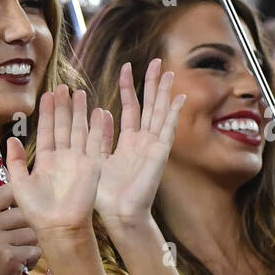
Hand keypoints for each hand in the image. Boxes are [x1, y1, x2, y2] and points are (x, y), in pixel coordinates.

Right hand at [0, 183, 40, 274]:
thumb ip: (4, 209)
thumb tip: (25, 182)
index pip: (11, 190)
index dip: (24, 202)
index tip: (20, 218)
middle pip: (27, 213)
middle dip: (30, 229)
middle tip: (16, 244)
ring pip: (34, 232)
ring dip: (32, 246)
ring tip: (16, 256)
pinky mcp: (9, 256)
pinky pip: (35, 250)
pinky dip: (31, 260)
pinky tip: (18, 267)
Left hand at [7, 84, 108, 241]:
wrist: (58, 227)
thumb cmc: (37, 211)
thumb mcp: (19, 184)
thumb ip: (15, 161)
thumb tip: (10, 138)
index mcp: (45, 160)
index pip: (46, 130)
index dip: (47, 113)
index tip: (47, 94)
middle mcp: (62, 157)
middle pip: (63, 126)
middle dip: (63, 107)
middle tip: (64, 87)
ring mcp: (78, 160)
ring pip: (78, 130)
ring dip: (79, 112)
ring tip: (80, 93)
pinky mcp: (92, 166)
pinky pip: (95, 142)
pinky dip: (98, 127)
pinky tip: (100, 111)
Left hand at [94, 59, 184, 234]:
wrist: (119, 214)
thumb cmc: (107, 194)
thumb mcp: (96, 158)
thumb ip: (99, 136)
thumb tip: (100, 112)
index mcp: (129, 142)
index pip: (130, 107)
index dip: (129, 88)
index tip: (127, 68)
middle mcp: (144, 141)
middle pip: (150, 105)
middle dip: (152, 83)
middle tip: (156, 61)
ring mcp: (154, 146)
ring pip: (160, 112)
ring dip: (164, 92)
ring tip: (167, 71)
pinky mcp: (159, 154)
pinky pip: (167, 130)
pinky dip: (173, 114)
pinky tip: (178, 98)